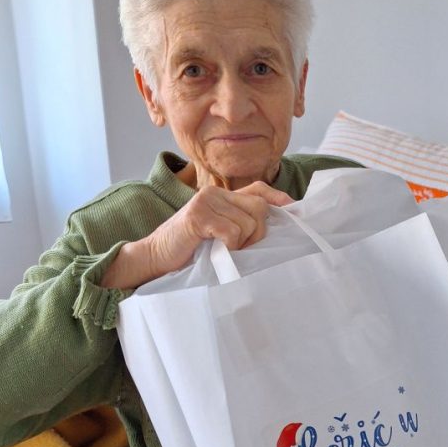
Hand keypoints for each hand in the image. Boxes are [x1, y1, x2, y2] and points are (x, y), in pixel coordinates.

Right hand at [101, 181, 291, 288]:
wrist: (154, 258)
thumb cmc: (188, 250)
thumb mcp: (217, 234)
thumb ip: (238, 225)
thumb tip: (271, 227)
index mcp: (221, 196)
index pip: (258, 189)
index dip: (278, 198)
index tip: (293, 208)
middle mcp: (214, 193)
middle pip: (259, 207)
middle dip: (258, 232)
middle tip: (242, 248)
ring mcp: (205, 201)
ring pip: (248, 221)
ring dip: (242, 243)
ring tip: (224, 250)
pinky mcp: (198, 215)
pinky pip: (232, 231)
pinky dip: (229, 246)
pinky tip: (216, 249)